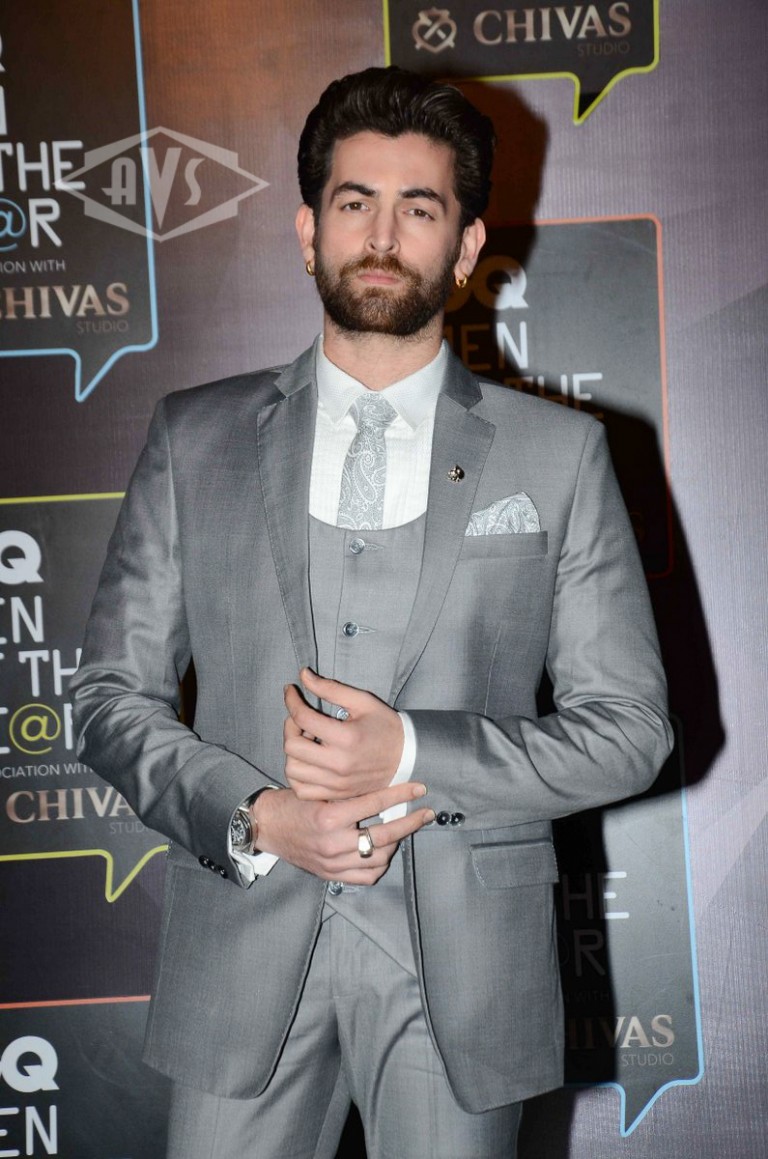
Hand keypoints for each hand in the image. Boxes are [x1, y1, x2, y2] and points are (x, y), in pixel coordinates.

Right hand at [252, 782, 433, 883]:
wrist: (268, 826)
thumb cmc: (293, 803)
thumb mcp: (318, 790)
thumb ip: (349, 792)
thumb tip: (386, 785)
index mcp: (329, 817)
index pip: (375, 804)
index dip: (401, 794)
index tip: (419, 788)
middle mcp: (332, 843)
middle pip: (384, 835)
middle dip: (410, 822)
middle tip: (425, 813)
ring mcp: (332, 863)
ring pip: (379, 857)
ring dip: (395, 842)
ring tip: (401, 829)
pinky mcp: (331, 875)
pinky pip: (366, 877)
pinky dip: (379, 864)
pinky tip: (383, 850)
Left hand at [284, 669, 404, 799]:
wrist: (407, 757)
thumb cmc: (385, 726)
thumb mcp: (363, 701)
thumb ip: (331, 688)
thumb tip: (303, 674)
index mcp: (346, 737)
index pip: (303, 718)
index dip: (291, 700)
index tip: (291, 691)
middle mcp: (339, 763)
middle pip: (292, 746)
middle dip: (291, 727)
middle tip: (301, 718)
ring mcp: (337, 783)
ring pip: (292, 769)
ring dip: (294, 752)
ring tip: (308, 741)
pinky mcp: (336, 794)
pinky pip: (302, 790)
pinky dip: (298, 775)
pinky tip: (308, 760)